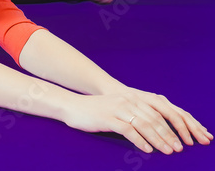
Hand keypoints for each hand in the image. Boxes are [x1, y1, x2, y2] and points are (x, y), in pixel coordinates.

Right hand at [62, 87, 212, 153]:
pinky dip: (140, 140)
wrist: (71, 106)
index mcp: (130, 99)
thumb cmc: (93, 111)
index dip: (169, 127)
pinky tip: (146, 149)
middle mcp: (126, 101)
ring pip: (144, 125)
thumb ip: (131, 115)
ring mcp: (117, 109)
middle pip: (153, 119)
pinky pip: (128, 130)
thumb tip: (149, 130)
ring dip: (158, 139)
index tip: (178, 141)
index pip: (155, 114)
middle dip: (167, 135)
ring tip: (166, 151)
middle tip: (176, 148)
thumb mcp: (115, 108)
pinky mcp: (108, 118)